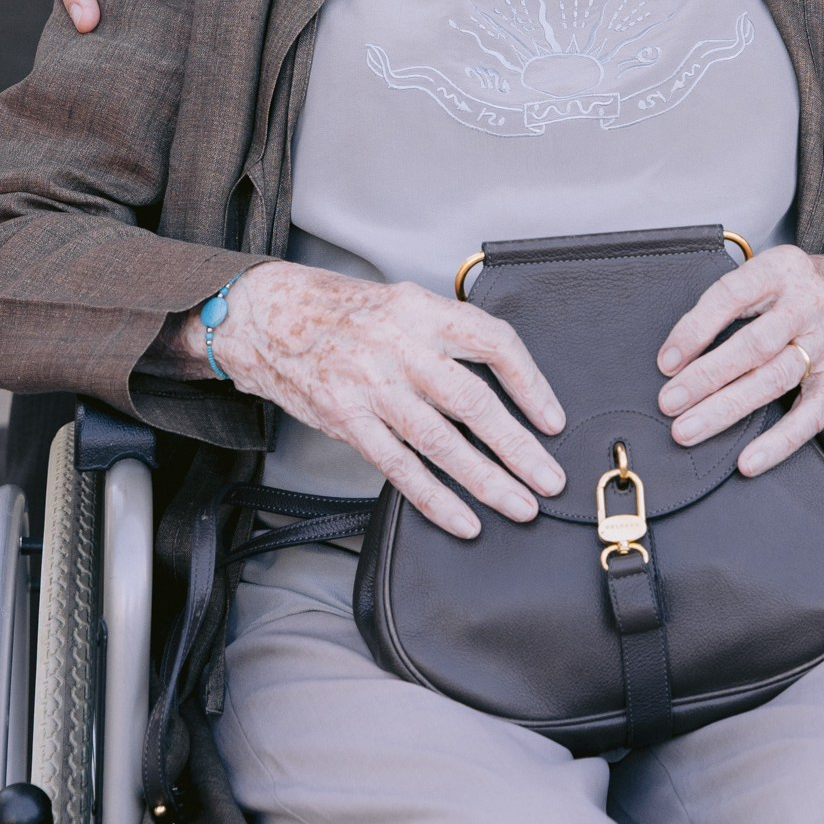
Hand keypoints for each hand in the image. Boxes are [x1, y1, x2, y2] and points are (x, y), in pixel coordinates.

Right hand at [215, 263, 566, 542]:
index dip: (530, 383)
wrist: (271, 318)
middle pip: (472, 401)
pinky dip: (436, 499)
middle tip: (550, 478)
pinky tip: (464, 520)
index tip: (553, 419)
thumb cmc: (347, 314)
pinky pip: (399, 468)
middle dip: (518, 446)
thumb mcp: (403, 304)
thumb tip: (503, 384)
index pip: (492, 341)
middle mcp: (399, 346)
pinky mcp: (346, 421)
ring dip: (486, 480)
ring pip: (440, 441)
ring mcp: (371, 386)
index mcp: (422, 310)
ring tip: (520, 505)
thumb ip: (447, 336)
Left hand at [656, 245, 823, 478]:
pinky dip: (778, 442)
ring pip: (773, 380)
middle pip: (752, 345)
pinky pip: (810, 415)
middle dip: (706, 377)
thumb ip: (731, 299)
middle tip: (669, 402)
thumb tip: (679, 349)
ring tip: (689, 430)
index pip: (731, 295)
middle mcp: (807, 303)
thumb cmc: (797, 287)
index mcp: (781, 269)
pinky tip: (748, 460)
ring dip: (727, 409)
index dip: (695, 329)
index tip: (666, 361)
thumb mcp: (767, 272)